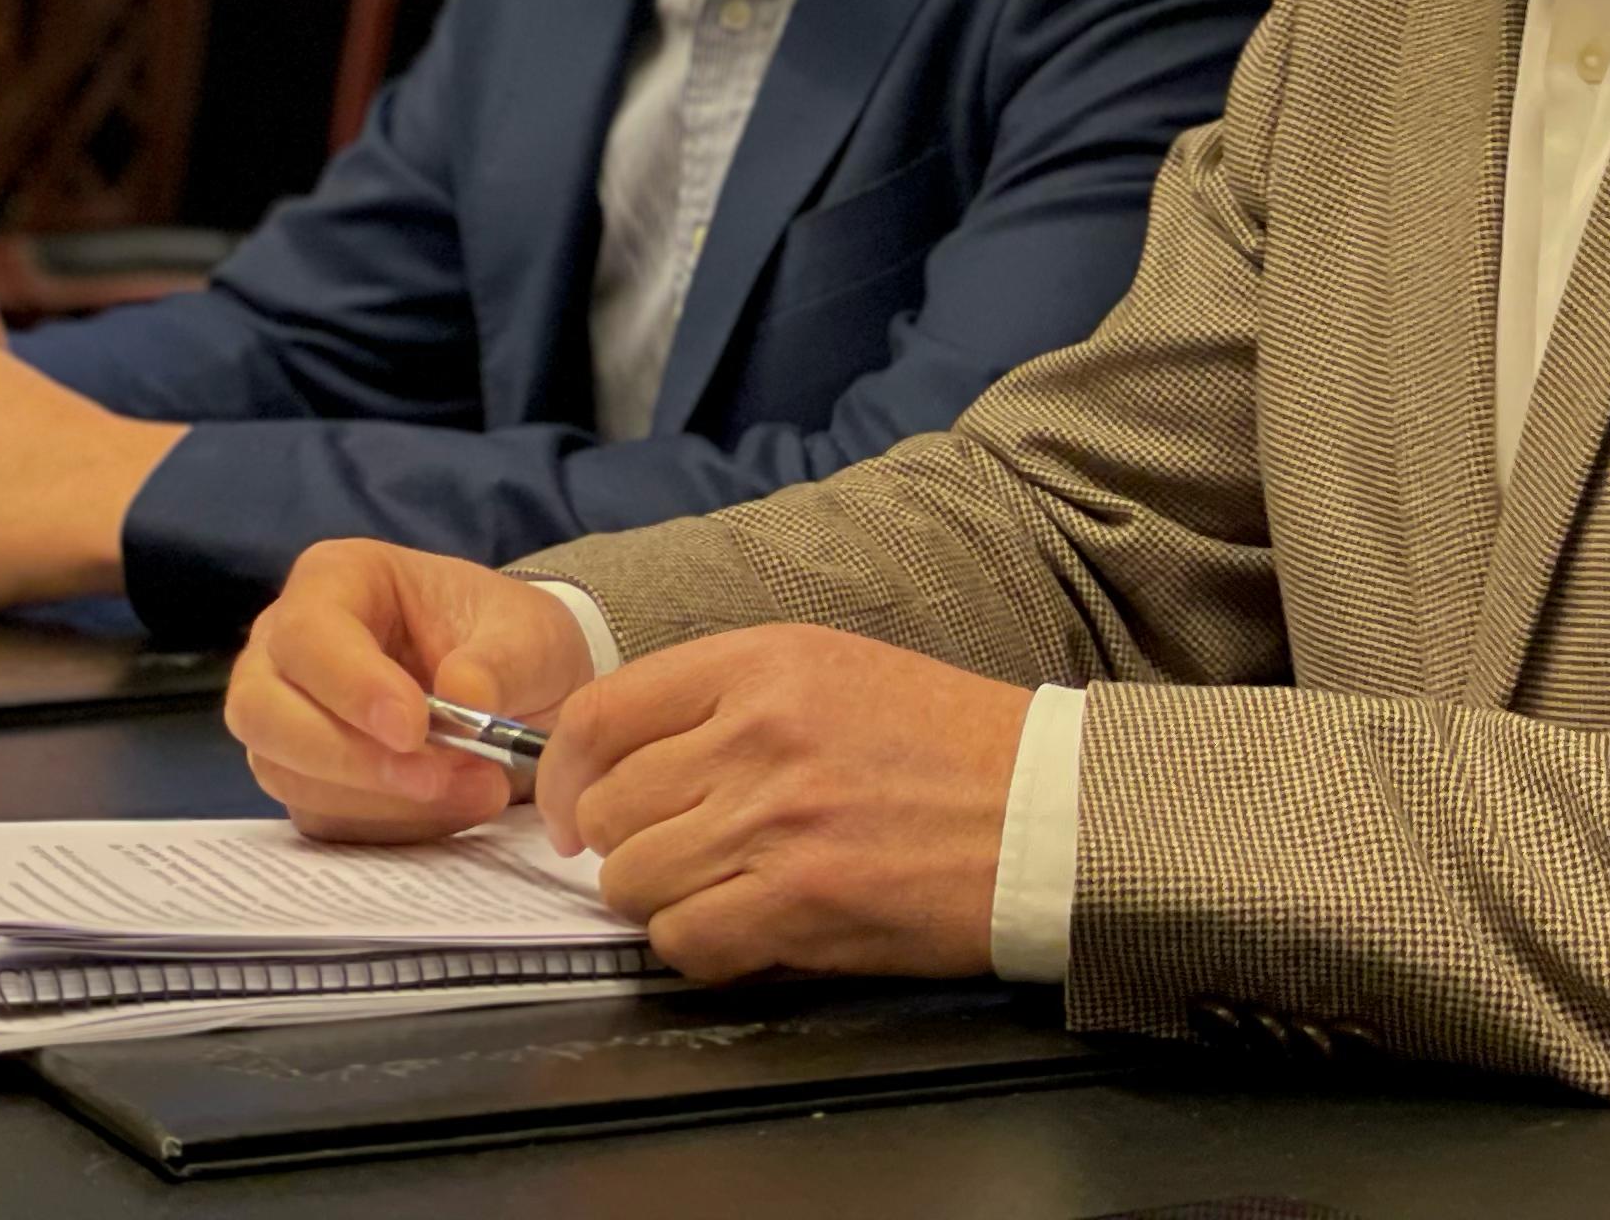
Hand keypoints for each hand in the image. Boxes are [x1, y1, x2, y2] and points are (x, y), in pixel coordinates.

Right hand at [229, 538, 597, 841]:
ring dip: (376, 797)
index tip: (413, 730)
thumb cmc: (511, 640)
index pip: (309, 631)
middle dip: (347, 756)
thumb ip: (502, 661)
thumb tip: (462, 695)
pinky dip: (386, 823)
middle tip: (435, 777)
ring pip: (283, 771)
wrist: (522, 692)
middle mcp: (288, 646)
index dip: (351, 685)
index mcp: (337, 579)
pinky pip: (317, 815)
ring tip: (476, 788)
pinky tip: (453, 806)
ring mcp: (284, 715)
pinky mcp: (304, 777)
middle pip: (262, 710)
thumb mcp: (533, 635)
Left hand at [534, 625, 1026, 982]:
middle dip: (623, 843)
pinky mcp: (797, 900)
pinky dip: (700, 945)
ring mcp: (773, 820)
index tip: (575, 808)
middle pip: (608, 808)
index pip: (600, 715)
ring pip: (632, 882)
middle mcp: (755, 733)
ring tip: (721, 888)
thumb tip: (625, 764)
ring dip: (662, 898)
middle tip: (669, 852)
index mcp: (761, 663)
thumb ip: (725, 702)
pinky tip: (748, 925)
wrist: (1045, 811)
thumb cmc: (946, 743)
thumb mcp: (832, 671)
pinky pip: (683, 941)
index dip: (564, 775)